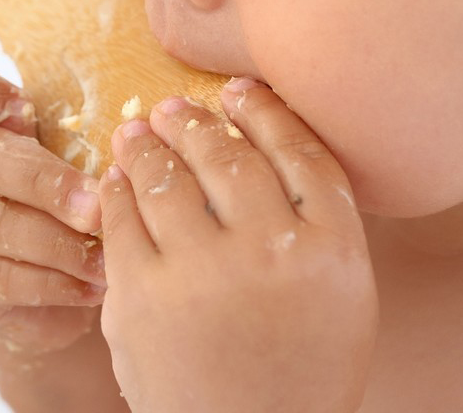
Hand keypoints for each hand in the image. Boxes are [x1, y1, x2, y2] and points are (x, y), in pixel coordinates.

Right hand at [0, 56, 107, 356]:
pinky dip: (53, 283)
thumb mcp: (80, 155)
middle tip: (96, 207)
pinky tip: (93, 285)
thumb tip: (139, 126)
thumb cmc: (76, 199)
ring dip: (56, 241)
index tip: (25, 105)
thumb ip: (88, 131)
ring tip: (107, 257)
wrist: (58, 285)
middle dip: (43, 181)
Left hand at [97, 77, 377, 412]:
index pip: (300, 151)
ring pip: (168, 177)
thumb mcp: (344, 297)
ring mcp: (202, 272)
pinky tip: (118, 181)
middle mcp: (271, 250)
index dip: (266, 112)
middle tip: (175, 107)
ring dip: (148, 145)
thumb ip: (319, 223)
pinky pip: (123, 219)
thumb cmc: (301, 370)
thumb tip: (266, 140)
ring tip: (137, 132)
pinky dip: (118, 191)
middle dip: (197, 121)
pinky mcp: (141, 295)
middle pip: (229, 155)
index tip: (241, 92)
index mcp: (333, 249)